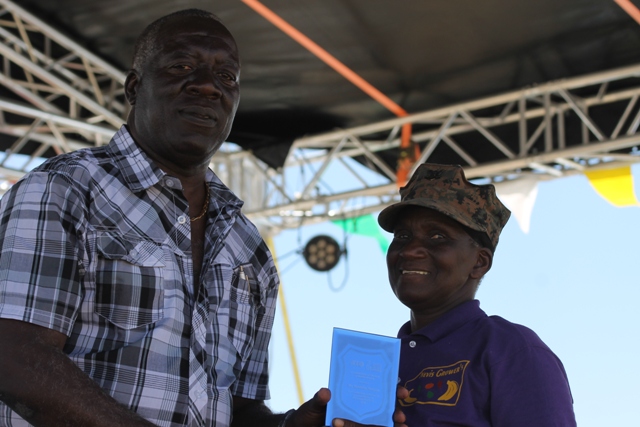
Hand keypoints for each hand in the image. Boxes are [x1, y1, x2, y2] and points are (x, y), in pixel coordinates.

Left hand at [287, 386, 407, 426]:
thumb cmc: (309, 414)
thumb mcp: (313, 405)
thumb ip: (320, 399)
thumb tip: (326, 392)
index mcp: (352, 397)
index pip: (376, 391)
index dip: (391, 390)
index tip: (401, 392)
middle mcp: (358, 410)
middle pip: (383, 409)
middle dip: (395, 412)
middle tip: (400, 416)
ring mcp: (357, 423)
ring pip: (379, 424)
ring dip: (390, 425)